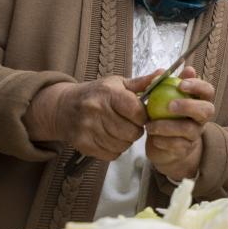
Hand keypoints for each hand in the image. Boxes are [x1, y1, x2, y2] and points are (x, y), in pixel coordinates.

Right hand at [28, 72, 156, 160]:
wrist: (64, 107)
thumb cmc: (96, 94)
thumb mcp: (117, 84)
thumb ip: (142, 82)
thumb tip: (162, 74)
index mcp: (108, 93)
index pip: (137, 112)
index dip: (143, 117)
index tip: (140, 115)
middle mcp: (96, 110)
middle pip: (131, 132)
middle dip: (135, 130)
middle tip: (130, 124)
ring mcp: (88, 128)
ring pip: (123, 145)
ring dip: (125, 141)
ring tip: (119, 131)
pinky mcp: (83, 144)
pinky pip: (111, 154)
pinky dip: (115, 149)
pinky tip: (110, 138)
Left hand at [146, 66, 215, 181]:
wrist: (165, 145)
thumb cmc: (166, 115)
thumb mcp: (165, 97)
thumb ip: (168, 84)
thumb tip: (166, 70)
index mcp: (200, 101)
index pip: (207, 90)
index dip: (197, 86)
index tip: (180, 84)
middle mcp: (202, 118)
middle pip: (207, 110)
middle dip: (189, 106)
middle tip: (169, 105)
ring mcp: (195, 134)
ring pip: (189, 130)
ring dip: (167, 126)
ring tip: (150, 125)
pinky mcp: (185, 149)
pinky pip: (177, 145)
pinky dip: (162, 140)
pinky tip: (153, 136)